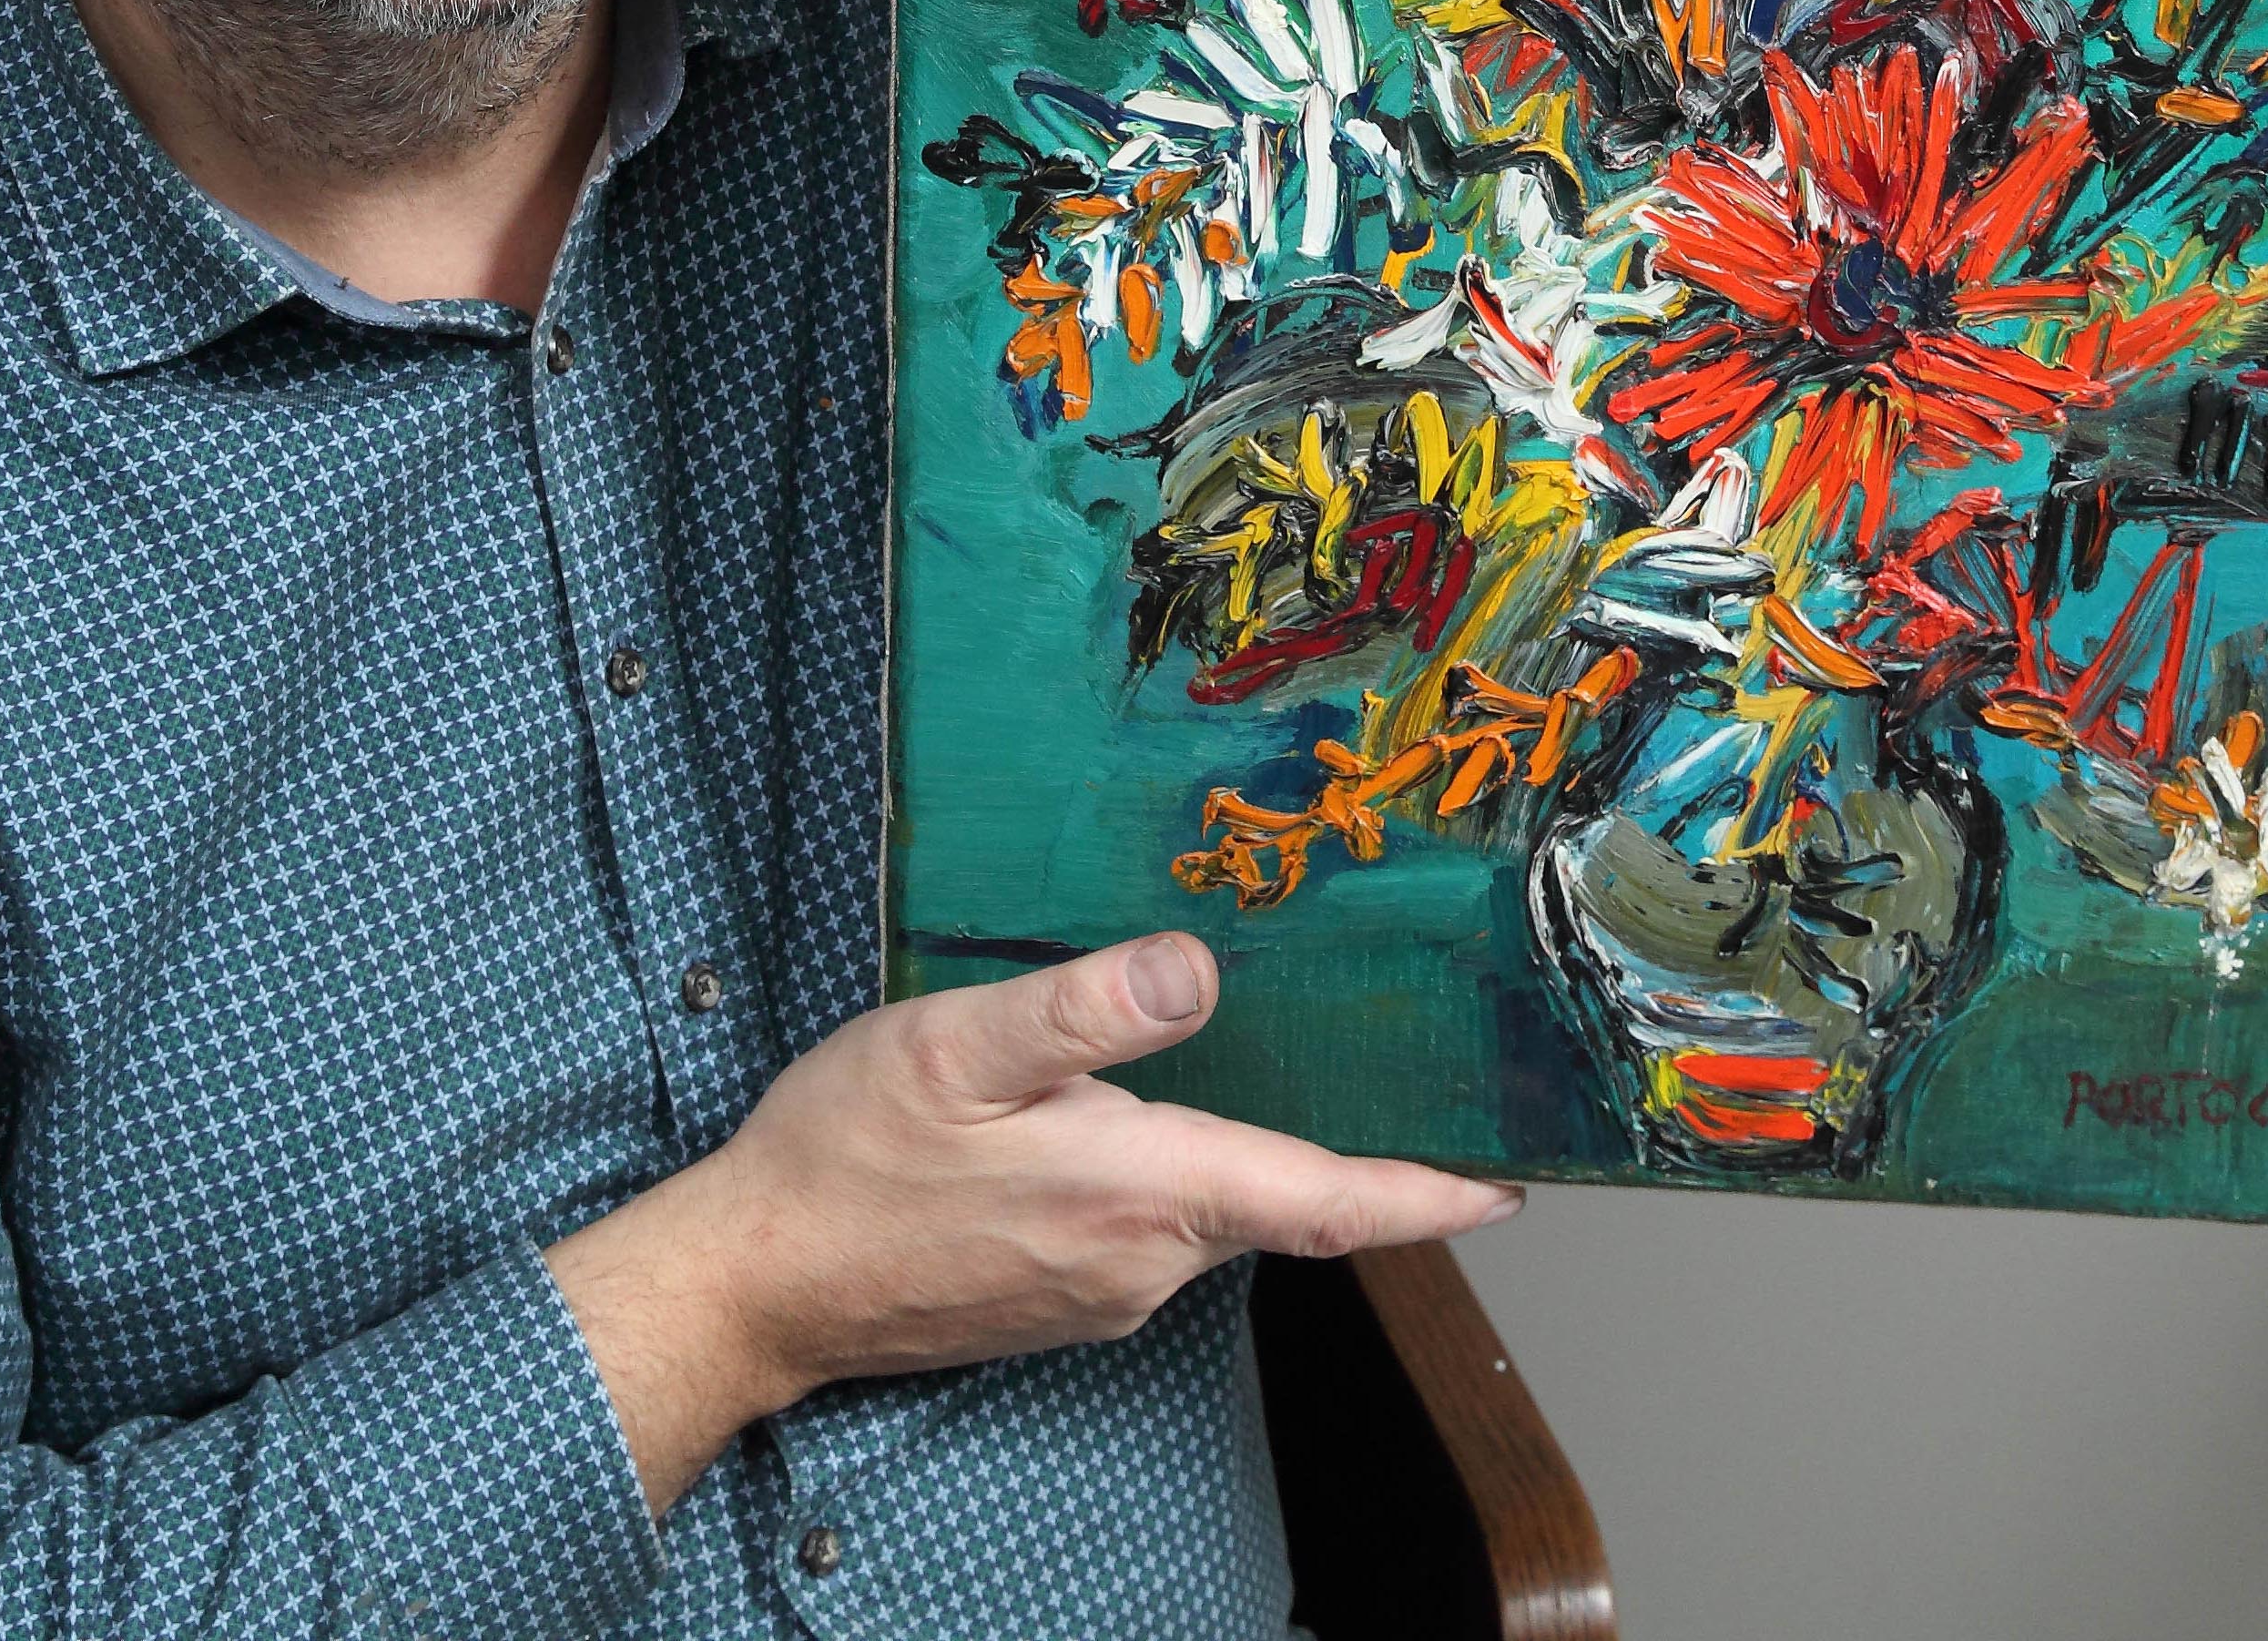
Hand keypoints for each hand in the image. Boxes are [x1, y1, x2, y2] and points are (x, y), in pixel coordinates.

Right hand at [544, 932, 1520, 1507]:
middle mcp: (1143, 1263)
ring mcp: (1102, 1292)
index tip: (1512, 1180)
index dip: (1431, 1192)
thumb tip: (1200, 970)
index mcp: (1141, 1194)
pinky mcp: (1060, 1297)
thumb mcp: (955, 1045)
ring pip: (1205, 1211)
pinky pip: (1146, 1230)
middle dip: (1337, 1144)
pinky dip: (1164, 1175)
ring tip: (1244, 1065)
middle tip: (1385, 1061)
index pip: (1327, 1203)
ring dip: (1235, 1151)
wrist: (755, 1283)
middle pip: (1277, 1200)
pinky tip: (1117, 1120)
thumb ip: (1086, 1009)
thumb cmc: (846, 1158)